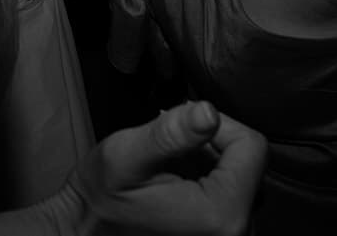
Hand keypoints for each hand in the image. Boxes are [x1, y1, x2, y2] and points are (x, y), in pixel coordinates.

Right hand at [65, 101, 265, 235]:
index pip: (252, 147)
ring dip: (209, 164)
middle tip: (170, 149)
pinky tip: (176, 184)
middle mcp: (235, 232)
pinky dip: (207, 182)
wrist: (84, 234)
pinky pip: (230, 197)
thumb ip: (170, 133)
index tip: (183, 129)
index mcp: (222, 214)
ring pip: (240, 178)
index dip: (218, 126)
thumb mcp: (126, 157)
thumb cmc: (101, 203)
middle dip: (212, 146)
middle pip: (248, 163)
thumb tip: (208, 112)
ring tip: (170, 168)